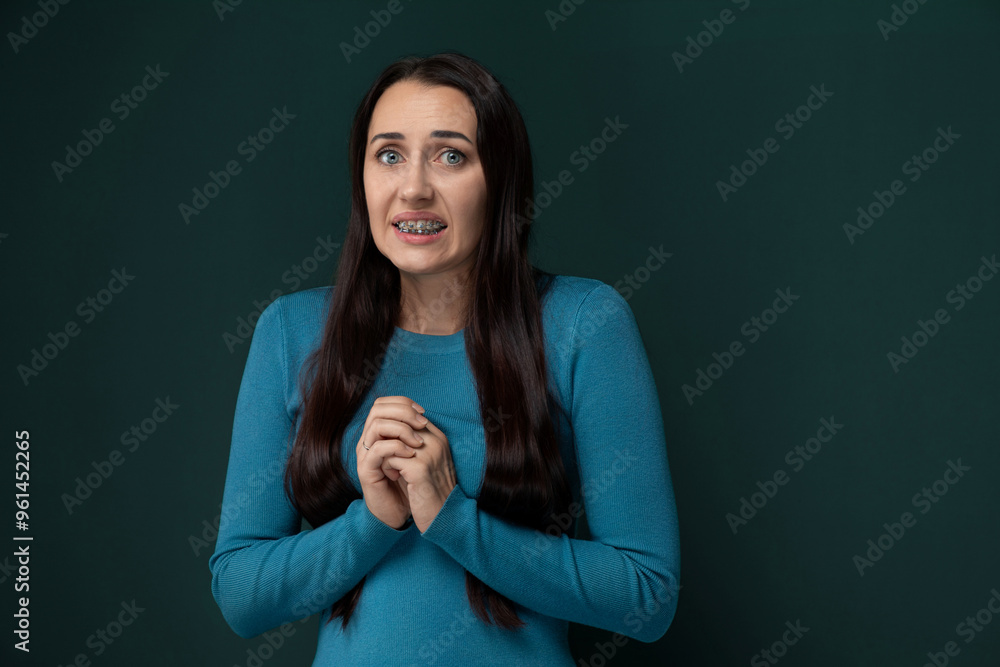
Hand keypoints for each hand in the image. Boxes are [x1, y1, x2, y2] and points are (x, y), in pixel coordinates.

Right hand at [356, 396, 427, 528]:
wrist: (398, 511)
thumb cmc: (407, 481)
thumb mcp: (413, 453)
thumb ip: (412, 434)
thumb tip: (422, 415)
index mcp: (378, 433)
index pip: (383, 404)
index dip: (403, 403)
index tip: (423, 413)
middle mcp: (368, 440)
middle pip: (378, 409)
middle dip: (403, 412)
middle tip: (423, 423)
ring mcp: (365, 454)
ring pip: (377, 425)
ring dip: (402, 429)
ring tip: (418, 442)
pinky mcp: (366, 469)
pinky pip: (377, 449)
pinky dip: (396, 447)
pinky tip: (411, 454)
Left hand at [383, 414, 455, 532]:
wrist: (444, 516)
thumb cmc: (431, 490)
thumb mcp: (426, 462)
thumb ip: (415, 444)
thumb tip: (393, 429)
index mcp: (438, 437)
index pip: (409, 417)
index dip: (394, 432)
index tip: (392, 450)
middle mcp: (436, 442)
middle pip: (399, 425)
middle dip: (388, 441)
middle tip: (389, 459)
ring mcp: (429, 454)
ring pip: (392, 441)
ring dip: (386, 455)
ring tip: (391, 469)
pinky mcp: (419, 469)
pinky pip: (390, 458)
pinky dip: (387, 468)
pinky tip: (394, 478)